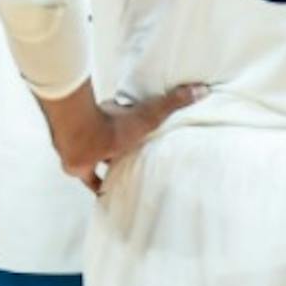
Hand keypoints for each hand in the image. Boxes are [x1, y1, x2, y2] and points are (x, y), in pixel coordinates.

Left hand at [39, 81, 205, 191]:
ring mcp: (92, 150)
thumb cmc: (117, 125)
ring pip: (105, 158)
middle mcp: (104, 130)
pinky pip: (92, 179)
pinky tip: (107, 196)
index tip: (151, 127)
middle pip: (119, 138)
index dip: (140, 120)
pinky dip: (99, 187)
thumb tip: (202, 89)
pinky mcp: (82, 167)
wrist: (84, 139)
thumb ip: (174, 102)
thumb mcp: (151, 113)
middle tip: (143, 155)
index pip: (131, 116)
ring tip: (130, 175)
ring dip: (114, 164)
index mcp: (121, 115)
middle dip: (128, 145)